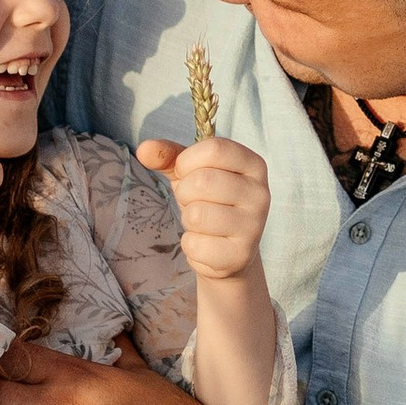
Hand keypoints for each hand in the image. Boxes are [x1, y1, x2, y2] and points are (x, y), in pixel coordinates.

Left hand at [136, 133, 272, 282]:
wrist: (227, 250)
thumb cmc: (209, 202)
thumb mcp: (191, 172)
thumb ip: (169, 156)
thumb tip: (145, 149)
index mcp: (253, 165)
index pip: (214, 149)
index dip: (187, 162)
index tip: (186, 173)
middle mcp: (261, 193)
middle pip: (203, 181)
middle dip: (184, 193)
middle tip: (195, 202)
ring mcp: (254, 226)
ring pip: (197, 215)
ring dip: (188, 220)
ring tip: (202, 223)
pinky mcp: (240, 255)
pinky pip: (195, 245)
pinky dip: (191, 244)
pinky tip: (206, 243)